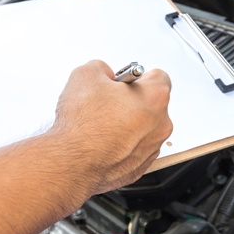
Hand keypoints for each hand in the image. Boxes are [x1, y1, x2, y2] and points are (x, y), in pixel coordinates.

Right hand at [51, 60, 172, 194]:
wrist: (72, 163)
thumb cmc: (83, 125)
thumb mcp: (86, 74)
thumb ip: (102, 68)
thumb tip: (103, 74)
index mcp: (155, 97)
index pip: (158, 76)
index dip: (135, 77)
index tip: (122, 82)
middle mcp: (161, 124)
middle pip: (151, 104)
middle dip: (131, 101)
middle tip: (107, 103)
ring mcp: (152, 147)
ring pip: (143, 128)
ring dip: (127, 124)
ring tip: (102, 125)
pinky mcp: (141, 166)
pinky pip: (134, 148)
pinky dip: (122, 145)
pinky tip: (102, 142)